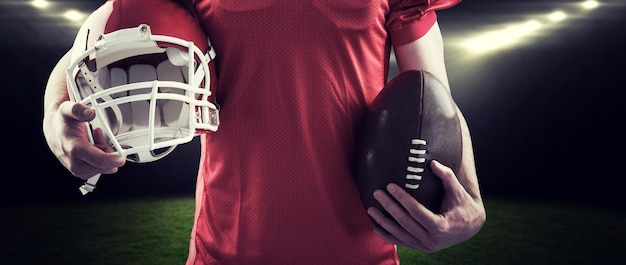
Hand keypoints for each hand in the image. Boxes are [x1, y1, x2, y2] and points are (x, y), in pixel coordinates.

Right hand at [43, 101, 125, 179]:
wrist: (53, 130)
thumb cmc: (62, 122)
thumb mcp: (68, 110)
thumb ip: (78, 109)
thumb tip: (89, 113)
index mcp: (74, 148)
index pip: (98, 160)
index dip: (114, 159)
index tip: (123, 156)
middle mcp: (74, 162)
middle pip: (104, 167)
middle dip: (109, 155)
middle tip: (102, 140)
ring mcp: (77, 169)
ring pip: (103, 169)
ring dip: (104, 156)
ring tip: (96, 142)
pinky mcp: (80, 171)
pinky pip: (99, 169)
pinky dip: (101, 160)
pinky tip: (95, 148)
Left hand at [367, 160, 485, 251]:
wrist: (471, 227)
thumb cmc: (463, 206)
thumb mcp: (458, 191)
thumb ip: (446, 176)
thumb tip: (432, 163)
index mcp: (441, 226)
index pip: (416, 211)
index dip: (402, 198)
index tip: (390, 186)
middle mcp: (432, 240)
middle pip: (405, 222)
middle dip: (389, 207)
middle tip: (377, 193)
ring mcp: (426, 246)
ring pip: (400, 234)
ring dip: (384, 222)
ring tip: (370, 209)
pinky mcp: (421, 248)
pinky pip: (402, 242)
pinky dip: (388, 236)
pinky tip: (376, 227)